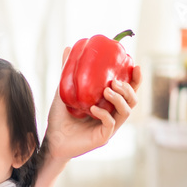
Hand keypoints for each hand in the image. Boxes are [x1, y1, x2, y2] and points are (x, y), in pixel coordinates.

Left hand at [45, 47, 141, 161]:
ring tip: (107, 90)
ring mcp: (109, 128)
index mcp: (108, 104)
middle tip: (116, 81)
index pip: (128, 91)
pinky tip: (93, 109)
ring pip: (126, 112)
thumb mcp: (63, 90)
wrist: (51, 140)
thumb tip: (68, 47)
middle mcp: (113, 115)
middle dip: (129, 89)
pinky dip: (104, 114)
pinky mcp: (102, 138)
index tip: (135, 65)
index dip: (135, 79)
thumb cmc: (60, 117)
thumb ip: (68, 72)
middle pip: (132, 101)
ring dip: (119, 99)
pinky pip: (110, 124)